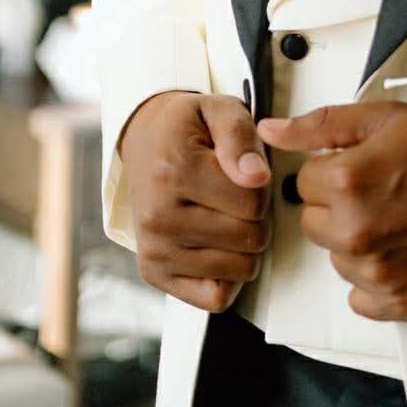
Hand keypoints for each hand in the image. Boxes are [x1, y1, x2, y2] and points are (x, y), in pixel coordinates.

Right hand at [117, 90, 271, 313]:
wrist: (145, 143)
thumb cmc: (187, 129)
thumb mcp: (218, 110)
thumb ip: (240, 137)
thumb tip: (257, 177)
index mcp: (174, 172)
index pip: (254, 201)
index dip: (261, 185)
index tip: (243, 171)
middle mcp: (158, 216)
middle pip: (250, 238)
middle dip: (255, 216)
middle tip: (234, 194)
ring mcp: (154, 250)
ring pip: (240, 269)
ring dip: (244, 244)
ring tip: (224, 214)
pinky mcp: (154, 274)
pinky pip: (216, 297)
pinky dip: (228, 275)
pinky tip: (217, 245)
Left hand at [256, 101, 406, 321]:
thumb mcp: (391, 118)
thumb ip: (323, 124)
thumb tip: (270, 132)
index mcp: (348, 180)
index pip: (305, 181)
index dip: (336, 169)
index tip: (369, 168)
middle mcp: (355, 231)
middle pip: (315, 222)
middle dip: (341, 206)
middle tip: (388, 193)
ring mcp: (378, 274)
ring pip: (338, 259)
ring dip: (360, 242)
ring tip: (406, 221)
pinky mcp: (401, 305)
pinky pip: (361, 297)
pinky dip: (378, 279)